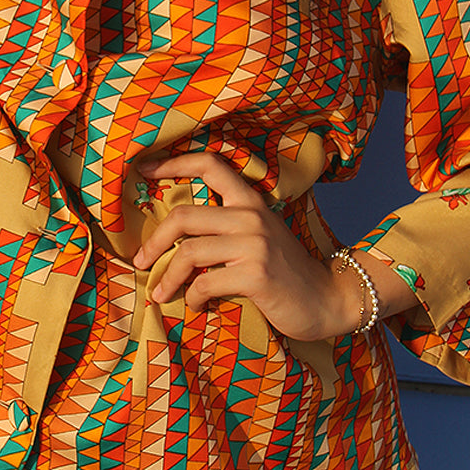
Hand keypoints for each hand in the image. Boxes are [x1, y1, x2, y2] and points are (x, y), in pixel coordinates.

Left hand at [131, 152, 362, 341]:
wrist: (328, 300)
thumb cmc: (285, 271)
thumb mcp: (258, 237)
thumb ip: (225, 228)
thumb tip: (171, 234)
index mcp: (250, 201)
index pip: (210, 164)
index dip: (173, 163)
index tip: (144, 170)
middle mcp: (251, 216)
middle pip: (183, 216)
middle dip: (154, 242)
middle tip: (141, 261)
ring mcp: (255, 244)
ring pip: (189, 252)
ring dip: (167, 277)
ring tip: (159, 293)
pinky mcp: (256, 275)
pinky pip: (205, 284)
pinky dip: (193, 298)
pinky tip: (197, 306)